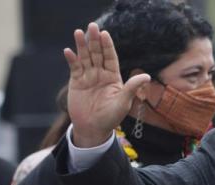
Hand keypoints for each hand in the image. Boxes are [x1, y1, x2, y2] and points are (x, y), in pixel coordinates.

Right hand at [63, 22, 150, 147]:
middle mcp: (101, 74)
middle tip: (92, 26)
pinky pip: (74, 68)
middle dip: (94, 41)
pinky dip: (71, 59)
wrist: (93, 128)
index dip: (107, 46)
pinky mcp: (76, 82)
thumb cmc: (111, 117)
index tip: (105, 34)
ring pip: (85, 58)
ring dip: (81, 45)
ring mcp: (88, 77)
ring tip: (78, 32)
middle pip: (97, 54)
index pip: (110, 58)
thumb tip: (146, 76)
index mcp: (113, 77)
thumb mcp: (123, 102)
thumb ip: (132, 87)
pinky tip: (69, 51)